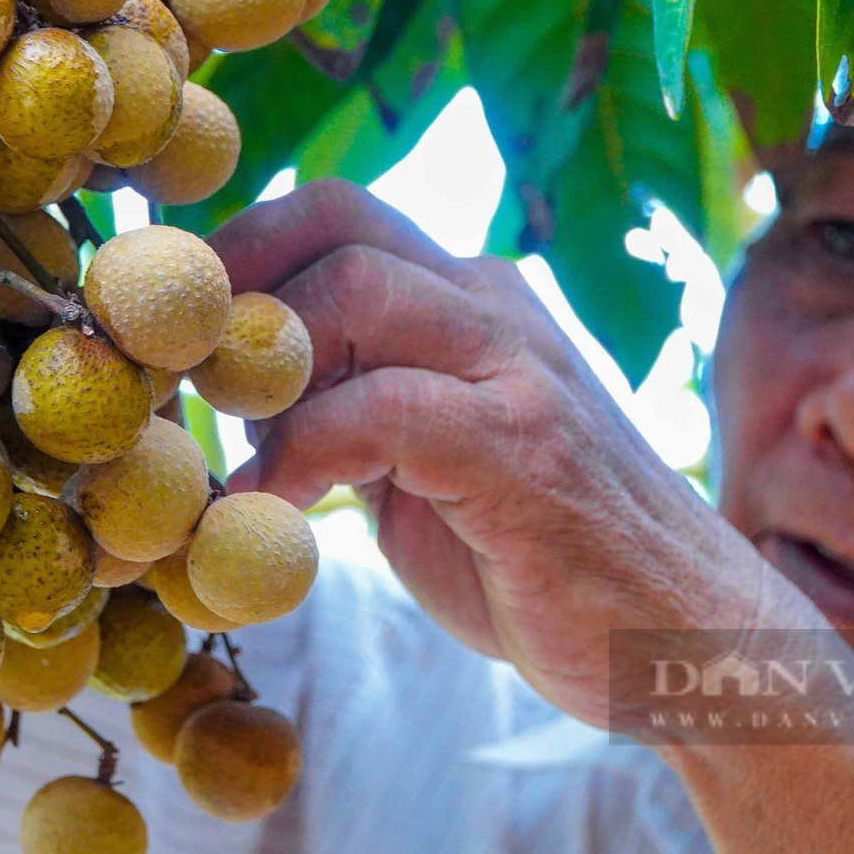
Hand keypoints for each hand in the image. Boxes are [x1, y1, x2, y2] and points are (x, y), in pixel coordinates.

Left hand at [208, 180, 773, 726]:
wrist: (688, 641)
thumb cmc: (543, 558)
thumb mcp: (430, 464)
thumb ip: (353, 411)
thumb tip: (229, 406)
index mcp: (472, 298)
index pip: (336, 212)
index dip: (235, 246)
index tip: (165, 321)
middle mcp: (495, 306)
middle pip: (334, 223)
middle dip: (228, 291)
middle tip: (166, 382)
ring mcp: (518, 367)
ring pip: (352, 291)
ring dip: (256, 371)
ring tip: (215, 452)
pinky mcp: (524, 447)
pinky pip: (379, 409)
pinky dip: (297, 458)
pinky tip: (265, 518)